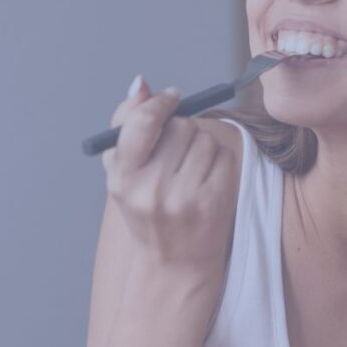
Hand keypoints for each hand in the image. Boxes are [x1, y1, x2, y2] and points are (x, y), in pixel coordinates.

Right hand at [101, 75, 237, 275]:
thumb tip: (142, 84)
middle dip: (182, 129)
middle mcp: (152, 188)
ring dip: (202, 145)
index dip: (161, 104)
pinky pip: (224, 156)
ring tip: (191, 169)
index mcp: (123, 178)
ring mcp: (185, 197)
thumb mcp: (123, 173)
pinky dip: (219, 160)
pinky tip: (207, 179)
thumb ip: (126, 124)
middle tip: (178, 149)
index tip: (171, 97)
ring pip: (205, 139)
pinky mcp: (214, 201)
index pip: (143, 123)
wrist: (176, 262)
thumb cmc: (147, 209)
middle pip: (181, 126)